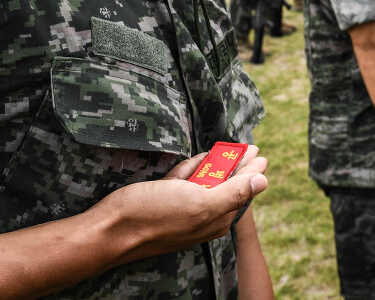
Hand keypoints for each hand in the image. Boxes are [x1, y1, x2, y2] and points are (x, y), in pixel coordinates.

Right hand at [93, 145, 268, 264]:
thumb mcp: (200, 203)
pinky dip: (191, 168)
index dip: (251, 170)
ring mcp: (183, 207)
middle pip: (225, 184)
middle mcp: (202, 215)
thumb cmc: (155, 217)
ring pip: (204, 180)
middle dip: (236, 164)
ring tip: (227, 148)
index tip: (259, 151)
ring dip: (214, 163)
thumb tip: (263, 181)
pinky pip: (184, 180)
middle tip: (249, 145)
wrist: (111, 228)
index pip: (241, 190)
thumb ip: (233, 192)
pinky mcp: (165, 199)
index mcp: (216, 219)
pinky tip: (201, 158)